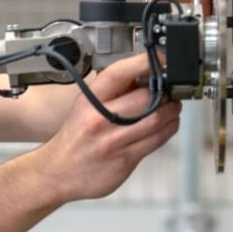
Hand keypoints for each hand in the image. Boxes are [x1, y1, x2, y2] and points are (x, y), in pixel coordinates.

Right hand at [39, 54, 180, 202]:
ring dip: (172, 111)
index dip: (143, 63)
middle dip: (166, 93)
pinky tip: (168, 124)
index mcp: (90, 100)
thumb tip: (144, 76)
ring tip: (173, 107)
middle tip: (171, 91)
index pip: (118, 73)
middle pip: (145, 98)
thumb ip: (112, 93)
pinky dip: (169, 129)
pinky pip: (156, 140)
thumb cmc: (76, 137)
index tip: (160, 59)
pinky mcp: (125, 159)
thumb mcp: (84, 107)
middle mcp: (100, 119)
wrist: (59, 172)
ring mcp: (113, 141)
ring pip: (156, 120)